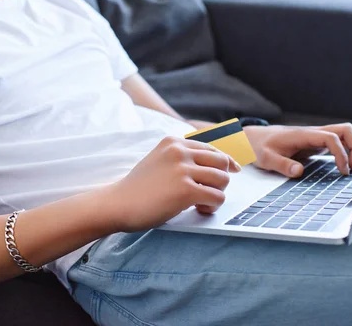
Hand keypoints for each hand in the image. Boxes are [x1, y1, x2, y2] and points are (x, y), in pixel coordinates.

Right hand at [110, 137, 241, 232]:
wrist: (116, 204)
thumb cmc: (138, 188)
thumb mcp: (159, 160)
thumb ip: (181, 157)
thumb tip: (216, 163)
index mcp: (173, 141)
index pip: (212, 147)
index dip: (226, 161)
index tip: (234, 169)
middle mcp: (179, 151)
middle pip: (222, 161)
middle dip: (221, 179)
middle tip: (209, 193)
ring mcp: (183, 169)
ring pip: (223, 180)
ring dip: (216, 195)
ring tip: (200, 203)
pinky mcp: (186, 190)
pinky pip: (217, 197)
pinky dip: (212, 206)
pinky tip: (198, 209)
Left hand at [245, 123, 351, 177]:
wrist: (251, 138)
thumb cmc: (258, 146)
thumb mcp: (265, 158)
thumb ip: (281, 164)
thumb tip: (298, 172)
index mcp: (303, 135)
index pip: (331, 138)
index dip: (341, 154)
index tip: (342, 171)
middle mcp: (312, 133)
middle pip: (345, 130)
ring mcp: (315, 137)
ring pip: (343, 135)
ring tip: (349, 169)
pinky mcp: (314, 143)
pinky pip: (336, 143)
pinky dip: (344, 152)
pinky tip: (342, 167)